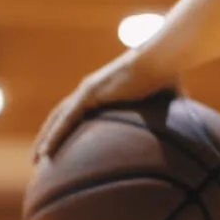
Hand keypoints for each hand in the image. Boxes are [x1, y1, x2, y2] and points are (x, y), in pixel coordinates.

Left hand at [33, 54, 178, 161]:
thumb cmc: (168, 78)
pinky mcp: (89, 93)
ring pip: (58, 120)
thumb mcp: (163, 106)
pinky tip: (46, 152)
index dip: (66, 129)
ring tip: (37, 159)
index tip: (62, 147)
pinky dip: (54, 136)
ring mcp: (87, 91)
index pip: (78, 114)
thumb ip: (163, 122)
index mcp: (103, 93)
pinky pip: (66, 120)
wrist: (163, 60)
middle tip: (41, 157)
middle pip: (61, 117)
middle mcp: (90, 91)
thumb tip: (182, 141)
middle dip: (49, 136)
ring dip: (45, 139)